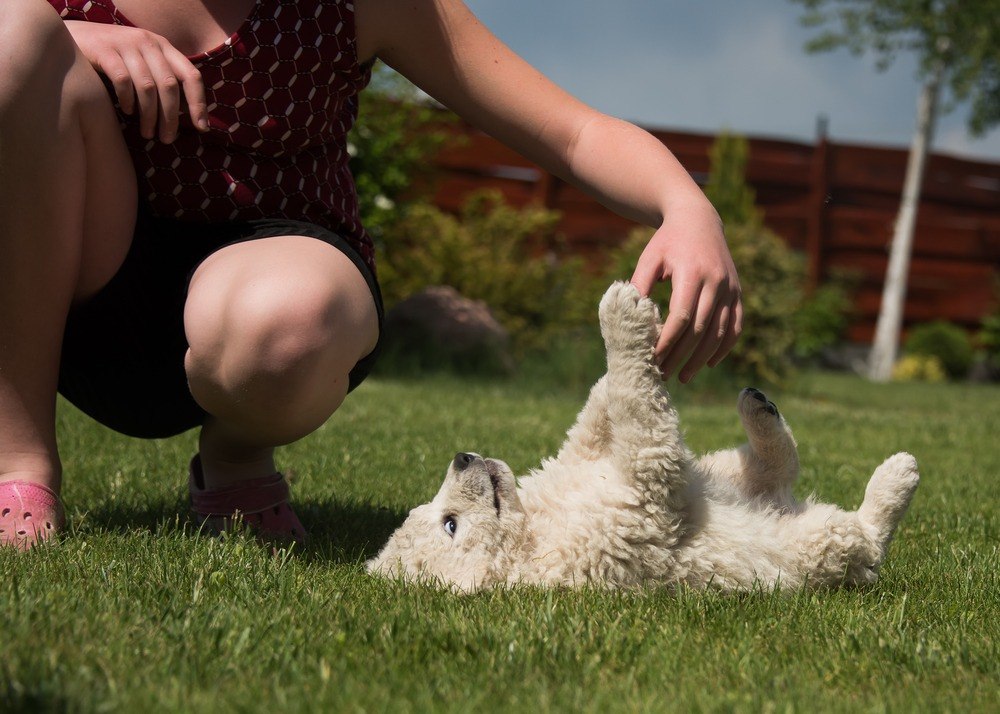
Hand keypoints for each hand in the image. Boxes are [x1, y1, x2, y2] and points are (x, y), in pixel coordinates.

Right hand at [64, 21, 207, 142]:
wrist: (68, 38)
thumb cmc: (112, 59)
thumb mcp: (142, 62)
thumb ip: (161, 79)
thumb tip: (184, 116)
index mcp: (163, 47)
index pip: (191, 75)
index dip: (199, 103)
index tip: (201, 128)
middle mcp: (148, 42)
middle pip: (169, 86)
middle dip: (170, 117)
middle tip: (167, 139)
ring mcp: (126, 43)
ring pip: (147, 87)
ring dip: (150, 115)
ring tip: (147, 133)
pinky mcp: (104, 50)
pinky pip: (123, 80)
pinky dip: (128, 100)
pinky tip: (127, 111)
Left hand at [630, 197, 742, 382]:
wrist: (698, 219)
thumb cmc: (667, 241)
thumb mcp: (649, 258)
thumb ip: (639, 286)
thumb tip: (629, 319)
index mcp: (693, 273)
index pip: (681, 316)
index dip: (668, 341)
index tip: (652, 358)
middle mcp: (716, 282)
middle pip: (700, 329)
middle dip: (681, 355)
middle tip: (663, 374)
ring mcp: (730, 288)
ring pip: (719, 332)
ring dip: (701, 358)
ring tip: (683, 376)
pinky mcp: (737, 293)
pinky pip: (735, 326)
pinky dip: (724, 347)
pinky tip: (710, 363)